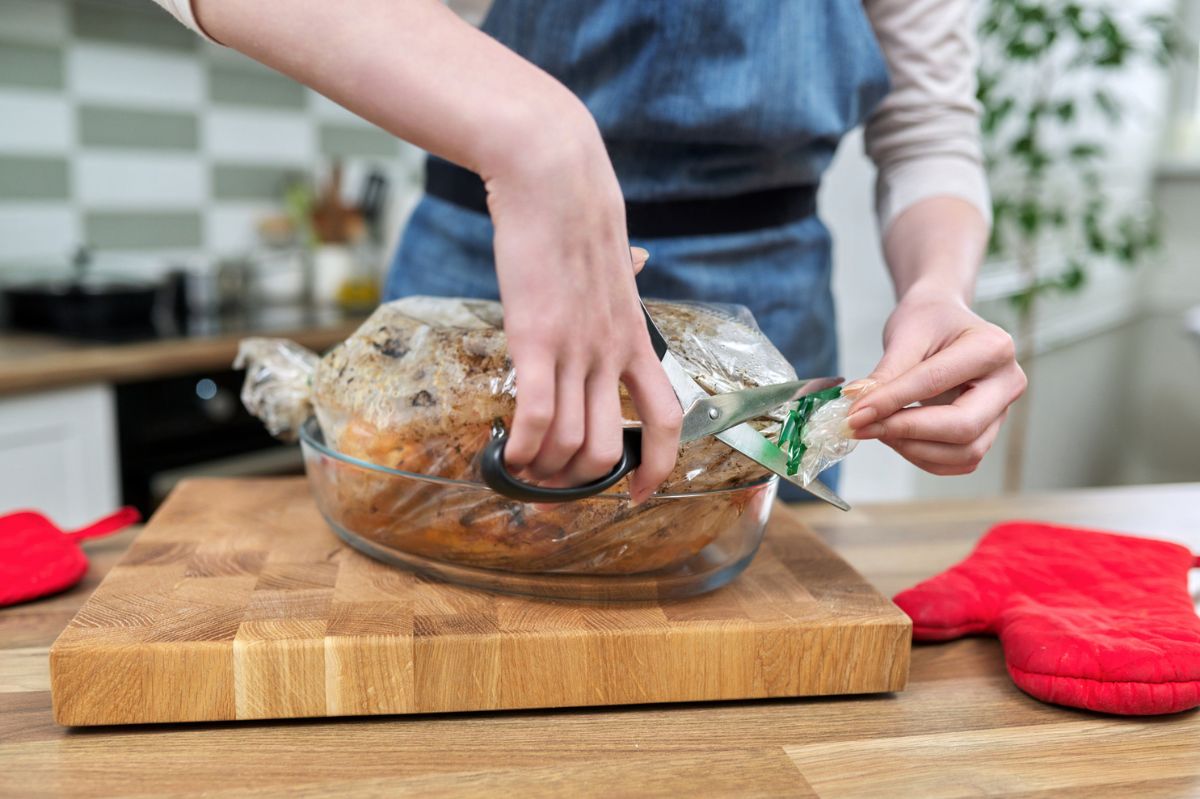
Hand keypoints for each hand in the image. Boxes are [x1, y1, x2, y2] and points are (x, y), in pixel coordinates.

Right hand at [484, 105, 680, 502]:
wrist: (554, 179)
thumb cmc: (577, 216)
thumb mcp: (616, 259)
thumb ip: (624, 279)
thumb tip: (639, 259)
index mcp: (635, 339)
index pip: (668, 420)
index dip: (659, 467)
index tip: (637, 492)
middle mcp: (612, 353)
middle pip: (611, 448)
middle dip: (582, 481)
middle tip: (553, 482)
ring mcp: (577, 349)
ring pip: (574, 442)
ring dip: (546, 470)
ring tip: (522, 467)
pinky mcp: (536, 339)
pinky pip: (538, 416)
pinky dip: (523, 449)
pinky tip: (507, 454)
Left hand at [846, 285, 1026, 474]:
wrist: (945, 321)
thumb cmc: (929, 321)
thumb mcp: (905, 336)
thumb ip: (885, 375)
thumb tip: (858, 408)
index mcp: (992, 348)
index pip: (935, 383)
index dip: (891, 402)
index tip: (855, 414)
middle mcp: (1007, 383)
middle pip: (963, 427)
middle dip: (907, 432)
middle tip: (863, 427)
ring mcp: (1002, 412)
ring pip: (964, 452)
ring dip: (913, 449)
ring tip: (878, 428)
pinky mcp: (988, 431)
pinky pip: (959, 461)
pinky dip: (923, 457)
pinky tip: (896, 437)